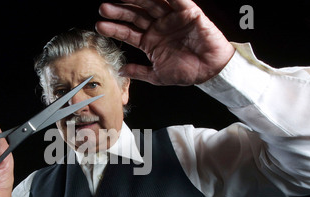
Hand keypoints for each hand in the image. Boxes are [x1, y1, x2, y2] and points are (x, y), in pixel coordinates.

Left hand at [96, 0, 235, 85]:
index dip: (114, 29)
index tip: (99, 26)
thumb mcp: (157, 75)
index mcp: (150, 41)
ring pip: (151, 4)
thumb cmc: (186, 72)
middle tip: (104, 8)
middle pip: (135, 15)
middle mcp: (158, 27)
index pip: (128, 32)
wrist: (210, 71)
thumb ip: (139, 72)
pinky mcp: (188, 13)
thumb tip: (120, 71)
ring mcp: (172, 18)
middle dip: (119, 11)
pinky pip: (177, 1)